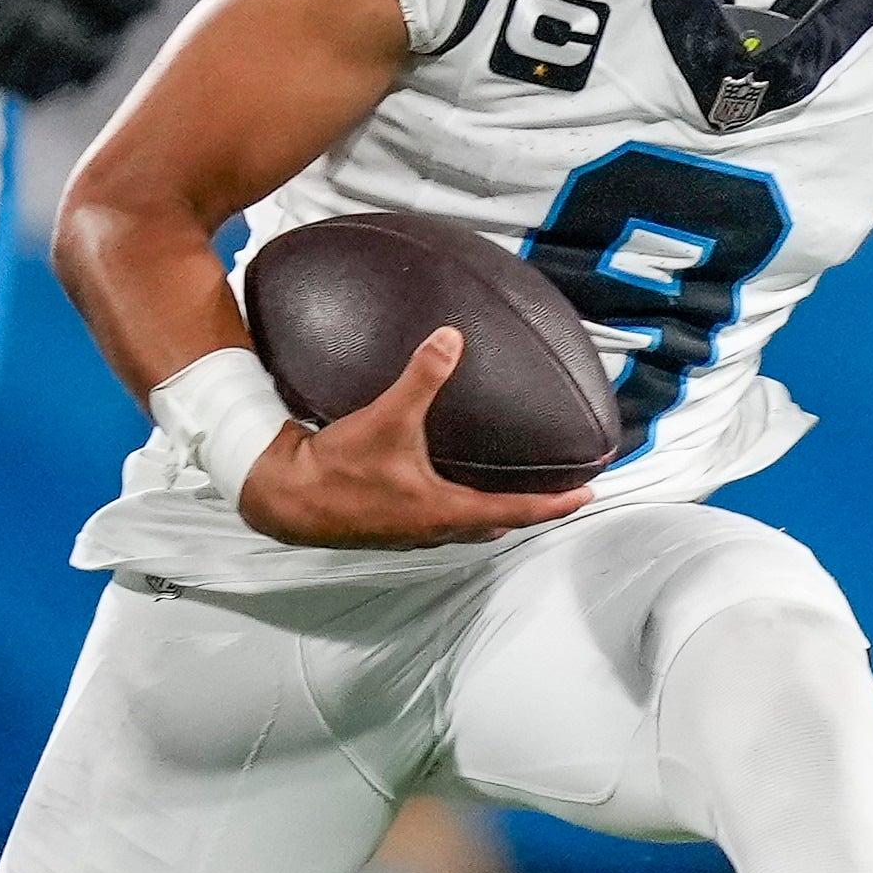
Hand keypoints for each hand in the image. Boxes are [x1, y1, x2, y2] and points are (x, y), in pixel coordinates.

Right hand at [233, 327, 596, 549]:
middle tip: (553, 493)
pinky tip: (447, 484)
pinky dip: (458, 507)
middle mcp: (434, 530)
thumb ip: (423, 378)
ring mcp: (411, 534)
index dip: (554, 505)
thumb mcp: (386, 417)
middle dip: (526, 511)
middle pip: (495, 525)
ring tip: (508, 488)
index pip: (516, 512)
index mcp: (445, 511)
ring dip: (491, 512)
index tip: (586, 496)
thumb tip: (451, 338)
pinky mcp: (389, 528)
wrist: (285, 498)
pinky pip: (438, 522)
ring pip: (466, 527)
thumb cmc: (339, 467)